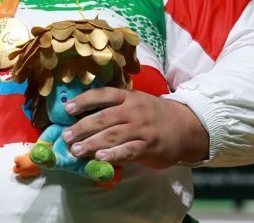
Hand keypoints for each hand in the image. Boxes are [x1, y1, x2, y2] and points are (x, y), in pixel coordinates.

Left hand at [61, 88, 208, 168]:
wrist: (187, 126)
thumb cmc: (155, 115)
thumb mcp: (137, 103)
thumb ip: (116, 108)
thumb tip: (85, 117)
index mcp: (129, 97)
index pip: (103, 94)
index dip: (84, 100)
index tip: (67, 109)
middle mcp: (134, 110)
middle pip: (104, 117)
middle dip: (82, 127)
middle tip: (66, 136)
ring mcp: (142, 128)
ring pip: (113, 135)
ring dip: (92, 143)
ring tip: (76, 150)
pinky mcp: (149, 146)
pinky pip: (129, 150)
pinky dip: (114, 154)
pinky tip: (100, 158)